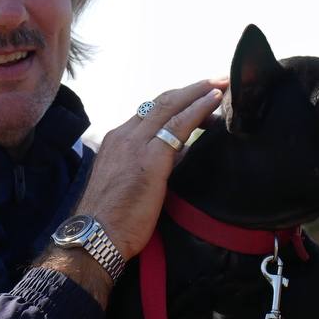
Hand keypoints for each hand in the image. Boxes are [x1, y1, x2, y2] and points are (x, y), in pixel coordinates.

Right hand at [75, 78, 226, 260]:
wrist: (96, 236)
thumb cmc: (115, 219)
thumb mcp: (133, 182)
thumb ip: (155, 162)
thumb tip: (181, 152)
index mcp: (117, 140)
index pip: (150, 111)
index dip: (177, 101)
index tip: (197, 95)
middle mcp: (124, 135)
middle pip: (162, 102)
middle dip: (191, 89)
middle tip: (216, 81)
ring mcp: (135, 143)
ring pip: (171, 106)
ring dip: (199, 92)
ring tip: (222, 85)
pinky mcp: (150, 157)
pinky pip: (180, 124)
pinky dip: (200, 108)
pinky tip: (216, 100)